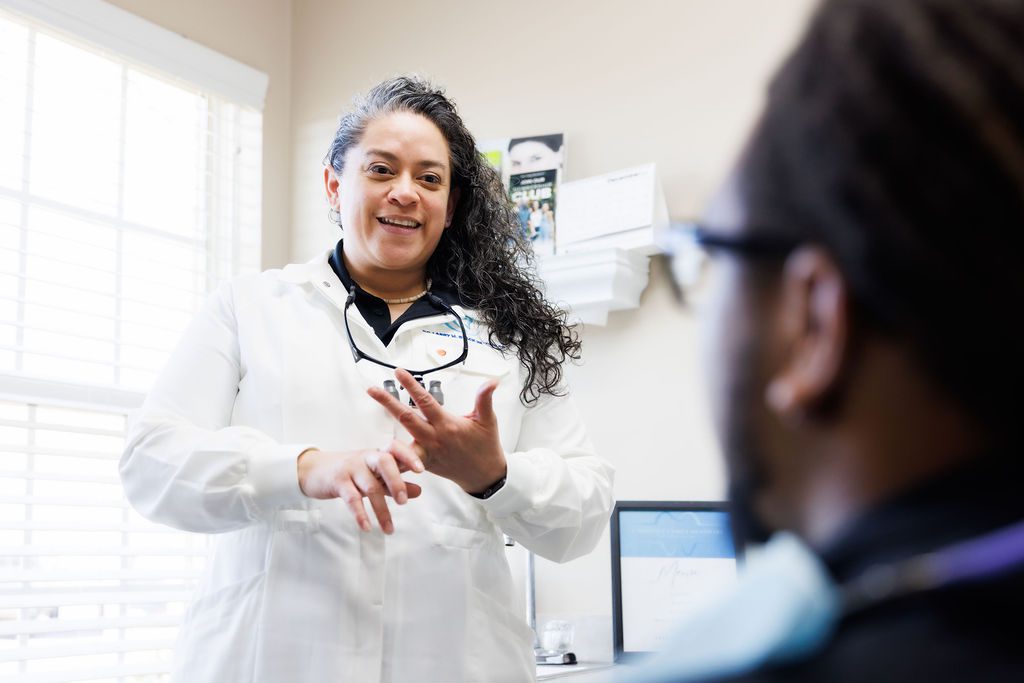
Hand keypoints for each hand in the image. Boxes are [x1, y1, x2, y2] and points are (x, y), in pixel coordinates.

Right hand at [297, 441, 423, 533]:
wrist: (313, 469)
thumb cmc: (349, 471)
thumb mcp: (373, 475)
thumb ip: (394, 483)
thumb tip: (419, 491)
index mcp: (376, 453)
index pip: (395, 448)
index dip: (409, 456)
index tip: (421, 471)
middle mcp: (365, 457)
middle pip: (385, 462)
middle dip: (396, 482)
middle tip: (403, 502)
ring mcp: (351, 468)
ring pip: (370, 486)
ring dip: (382, 510)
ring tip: (389, 529)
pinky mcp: (338, 482)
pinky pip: (351, 498)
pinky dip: (360, 514)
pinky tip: (367, 527)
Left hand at [367, 368, 506, 493]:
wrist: (484, 476)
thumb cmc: (486, 446)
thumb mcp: (488, 420)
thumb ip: (484, 399)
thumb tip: (492, 381)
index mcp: (447, 424)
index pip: (425, 401)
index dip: (411, 386)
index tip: (398, 372)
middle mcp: (434, 438)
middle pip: (406, 417)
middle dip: (387, 402)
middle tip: (372, 389)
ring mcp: (427, 452)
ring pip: (401, 438)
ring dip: (383, 425)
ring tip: (368, 423)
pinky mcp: (424, 464)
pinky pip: (403, 460)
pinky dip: (390, 457)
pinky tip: (373, 452)